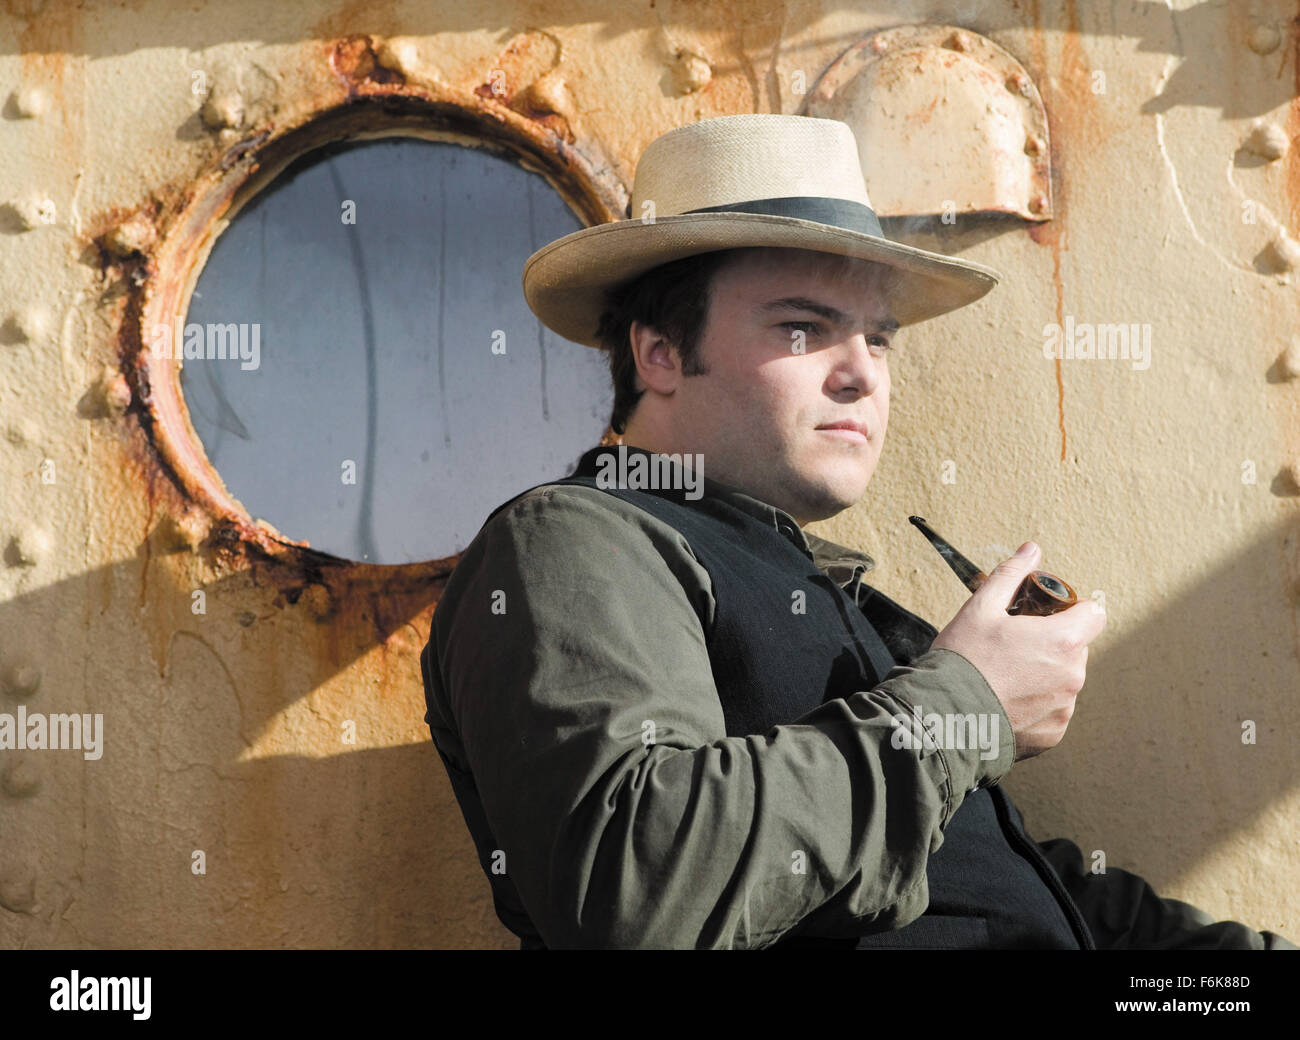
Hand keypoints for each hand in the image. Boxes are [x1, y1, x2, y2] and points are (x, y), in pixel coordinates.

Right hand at [930, 542, 1106, 760]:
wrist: (945, 718)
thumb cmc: (962, 660)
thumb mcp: (980, 608)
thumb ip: (1011, 575)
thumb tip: (1031, 549)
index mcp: (1062, 641)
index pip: (1094, 614)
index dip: (1071, 610)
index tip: (1044, 615)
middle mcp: (1073, 676)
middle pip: (1075, 648)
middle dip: (1050, 643)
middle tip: (1011, 646)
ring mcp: (1064, 708)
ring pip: (1063, 680)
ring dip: (1043, 674)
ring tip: (1003, 677)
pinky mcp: (1053, 734)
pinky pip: (1052, 711)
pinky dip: (1034, 705)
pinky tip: (1004, 700)